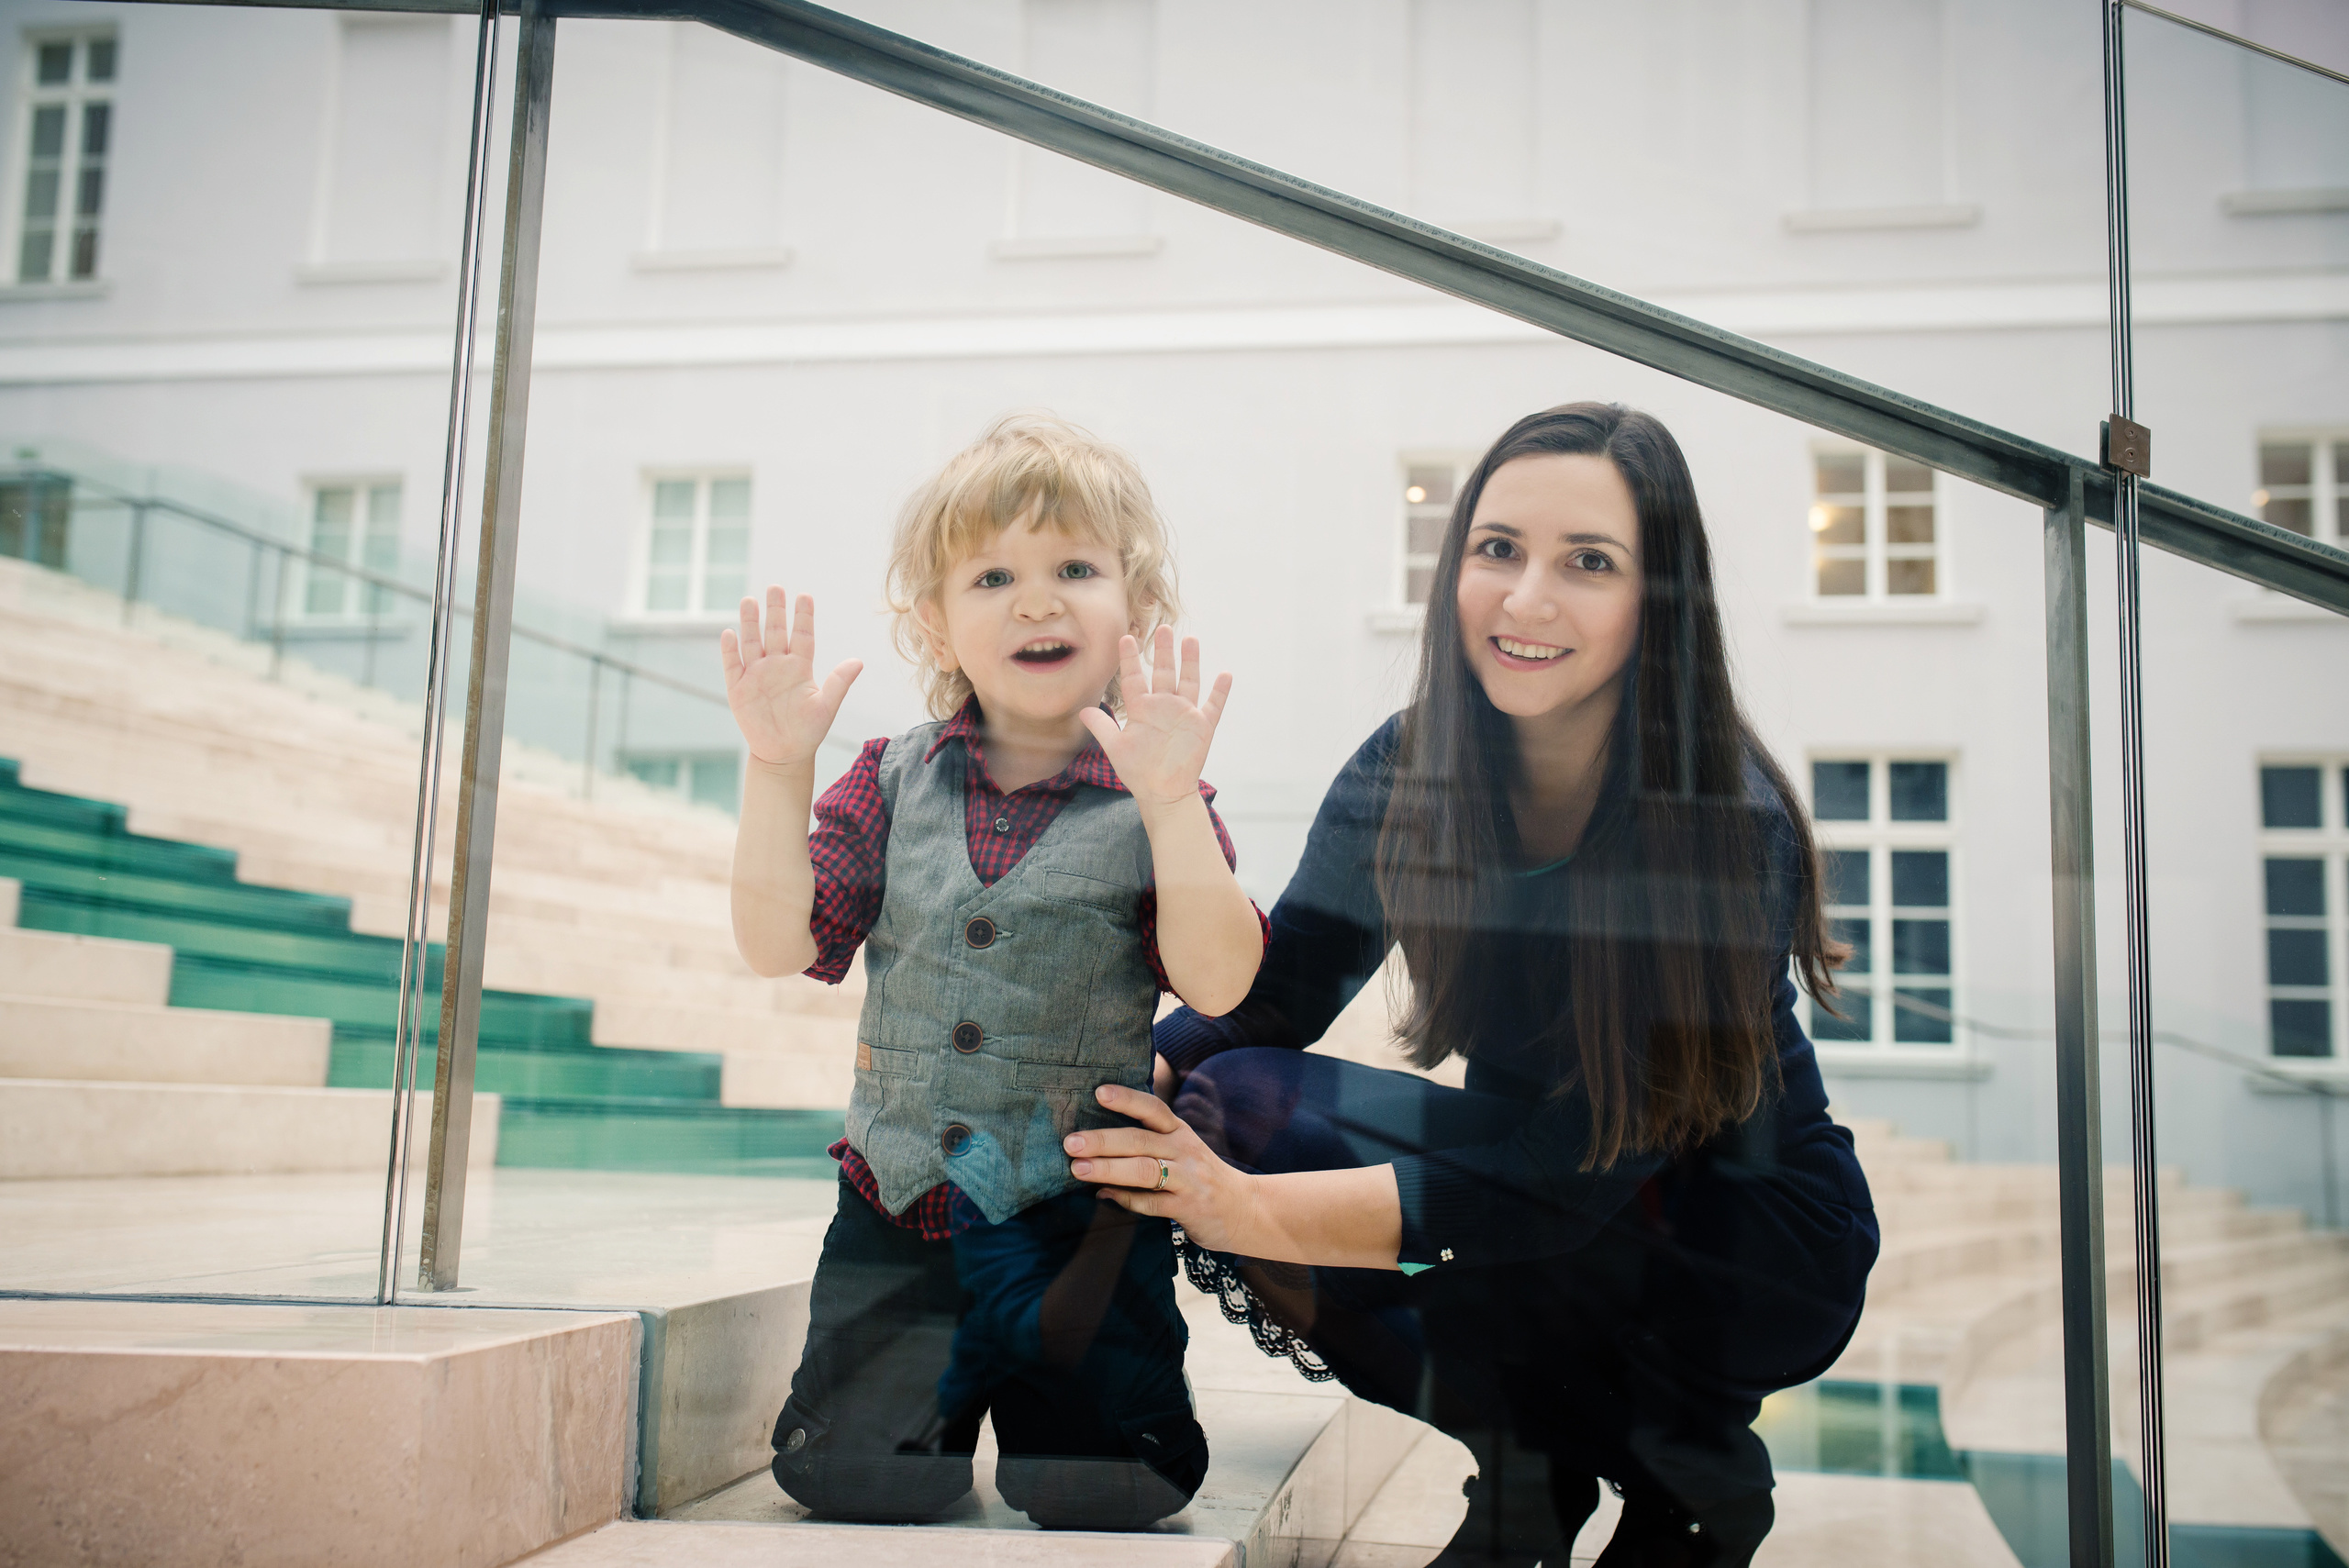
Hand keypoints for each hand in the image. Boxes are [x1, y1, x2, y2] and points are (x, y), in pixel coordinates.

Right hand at [720, 588, 862, 768]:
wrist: (784, 754)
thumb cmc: (808, 730)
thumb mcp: (826, 706)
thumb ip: (839, 682)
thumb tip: (858, 661)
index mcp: (800, 666)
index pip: (802, 635)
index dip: (803, 616)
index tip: (805, 596)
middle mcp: (777, 665)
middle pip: (774, 632)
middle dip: (774, 610)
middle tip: (775, 587)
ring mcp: (756, 675)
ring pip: (751, 642)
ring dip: (750, 623)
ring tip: (749, 600)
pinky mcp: (738, 689)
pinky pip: (732, 665)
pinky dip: (729, 650)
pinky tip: (729, 633)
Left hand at [1067, 1083, 1256, 1254]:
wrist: (1246, 1209)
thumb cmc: (1202, 1178)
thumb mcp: (1182, 1151)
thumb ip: (1147, 1145)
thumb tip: (1096, 1148)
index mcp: (1180, 1132)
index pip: (1153, 1109)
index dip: (1127, 1099)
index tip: (1099, 1092)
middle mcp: (1185, 1150)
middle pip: (1140, 1140)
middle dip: (1103, 1140)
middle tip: (1071, 1142)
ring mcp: (1188, 1180)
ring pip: (1144, 1171)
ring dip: (1108, 1169)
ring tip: (1078, 1169)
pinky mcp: (1189, 1208)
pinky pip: (1151, 1203)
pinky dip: (1125, 1199)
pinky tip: (1104, 1196)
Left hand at [1077, 627, 1232, 810]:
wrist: (1162, 793)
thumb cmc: (1138, 772)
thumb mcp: (1115, 747)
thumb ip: (1102, 726)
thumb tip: (1082, 710)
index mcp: (1142, 709)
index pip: (1134, 678)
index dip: (1130, 658)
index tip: (1125, 638)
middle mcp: (1163, 706)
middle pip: (1163, 672)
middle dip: (1163, 650)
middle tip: (1164, 628)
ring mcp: (1184, 714)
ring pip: (1188, 681)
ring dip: (1190, 661)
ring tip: (1191, 640)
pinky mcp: (1202, 726)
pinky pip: (1213, 705)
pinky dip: (1220, 692)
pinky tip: (1225, 675)